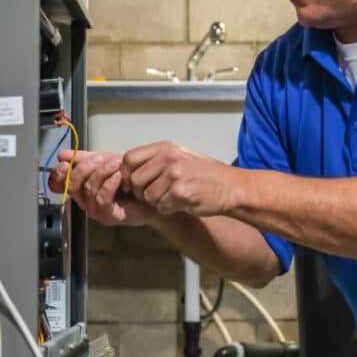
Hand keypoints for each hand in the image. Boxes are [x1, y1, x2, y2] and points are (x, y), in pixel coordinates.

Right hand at [49, 149, 156, 226]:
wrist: (149, 191)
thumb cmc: (127, 179)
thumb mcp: (104, 162)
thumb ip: (85, 157)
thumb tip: (62, 154)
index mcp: (80, 187)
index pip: (58, 183)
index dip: (59, 173)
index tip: (66, 162)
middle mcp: (84, 200)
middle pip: (73, 185)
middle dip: (85, 168)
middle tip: (100, 158)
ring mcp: (95, 210)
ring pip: (89, 190)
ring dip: (101, 173)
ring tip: (115, 163)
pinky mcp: (109, 216)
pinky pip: (103, 199)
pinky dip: (109, 185)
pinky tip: (118, 176)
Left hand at [120, 141, 238, 216]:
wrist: (231, 187)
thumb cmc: (206, 175)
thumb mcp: (180, 156)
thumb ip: (156, 160)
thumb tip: (128, 169)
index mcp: (166, 148)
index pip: (129, 158)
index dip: (126, 174)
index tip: (132, 183)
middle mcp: (168, 158)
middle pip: (134, 180)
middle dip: (140, 192)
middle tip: (155, 194)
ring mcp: (174, 175)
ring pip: (147, 196)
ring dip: (156, 202)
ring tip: (172, 197)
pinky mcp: (180, 193)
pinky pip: (160, 207)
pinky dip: (168, 209)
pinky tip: (181, 203)